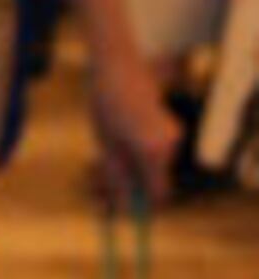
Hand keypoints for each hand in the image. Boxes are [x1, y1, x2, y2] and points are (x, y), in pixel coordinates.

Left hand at [86, 40, 179, 216]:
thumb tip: (122, 207)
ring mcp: (174, 136)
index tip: (123, 210)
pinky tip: (122, 134)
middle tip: (104, 181)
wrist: (118, 68)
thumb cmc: (105, 106)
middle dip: (135, 185)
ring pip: (156, 166)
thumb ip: (117, 176)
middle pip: (157, 181)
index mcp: (153, 152)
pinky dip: (142, 153)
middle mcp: (170, 146)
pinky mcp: (173, 128)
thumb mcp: (105, 145)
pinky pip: (157, 152)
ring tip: (108, 148)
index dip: (142, 205)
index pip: (157, 194)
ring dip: (136, 166)